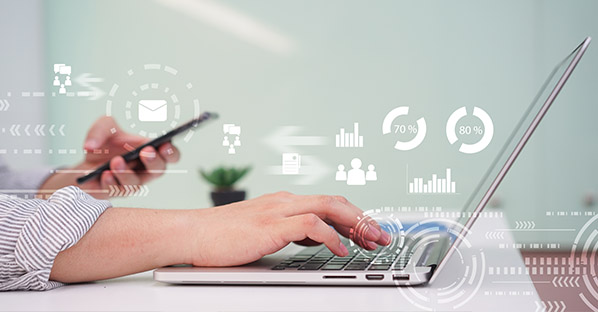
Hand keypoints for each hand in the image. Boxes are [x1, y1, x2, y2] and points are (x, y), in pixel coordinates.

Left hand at [40, 116, 179, 198]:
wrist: (87, 160)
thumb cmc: (105, 143)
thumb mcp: (104, 126)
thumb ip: (100, 129)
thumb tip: (91, 146)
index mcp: (151, 152)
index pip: (170, 155)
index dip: (171, 152)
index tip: (165, 145)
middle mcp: (145, 170)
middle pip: (158, 171)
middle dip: (154, 162)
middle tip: (146, 152)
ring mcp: (131, 183)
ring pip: (135, 184)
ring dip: (127, 173)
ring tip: (116, 161)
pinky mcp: (113, 192)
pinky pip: (114, 191)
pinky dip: (110, 182)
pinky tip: (105, 174)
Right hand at [51, 192, 389, 282]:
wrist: (191, 233)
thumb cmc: (221, 236)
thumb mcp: (262, 232)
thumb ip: (287, 232)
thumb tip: (312, 241)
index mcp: (284, 202)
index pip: (328, 203)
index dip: (354, 216)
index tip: (370, 232)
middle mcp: (285, 201)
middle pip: (335, 201)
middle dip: (363, 218)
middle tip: (381, 235)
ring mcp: (277, 210)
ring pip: (328, 207)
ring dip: (355, 224)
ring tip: (370, 240)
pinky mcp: (270, 225)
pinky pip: (309, 224)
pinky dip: (330, 236)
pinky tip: (340, 249)